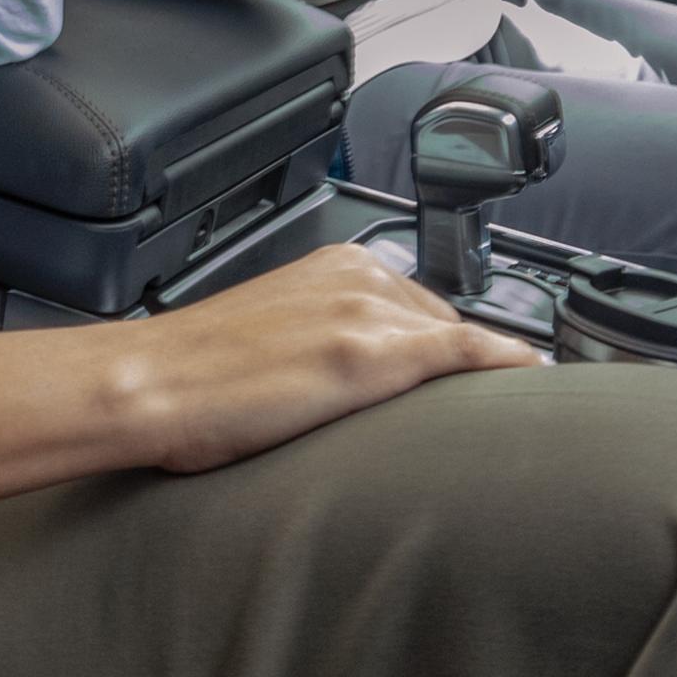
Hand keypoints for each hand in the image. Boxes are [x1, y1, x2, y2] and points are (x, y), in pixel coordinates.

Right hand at [119, 245, 538, 473]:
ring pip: (457, 338)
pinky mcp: (369, 354)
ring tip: (502, 411)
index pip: (416, 303)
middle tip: (475, 407)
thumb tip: (340, 379)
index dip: (442, 345)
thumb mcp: (266, 340)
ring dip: (483, 372)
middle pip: (443, 320)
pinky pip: (462, 351)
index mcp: (330, 265)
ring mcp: (365, 312)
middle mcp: (355, 276)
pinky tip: (529, 378)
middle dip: (460, 362)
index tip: (466, 371)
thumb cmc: (187, 375)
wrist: (147, 384)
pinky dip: (502, 363)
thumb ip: (317, 341)